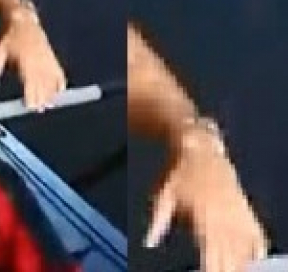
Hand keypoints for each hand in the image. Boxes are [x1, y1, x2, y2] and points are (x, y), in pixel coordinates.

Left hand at [0, 3, 66, 108]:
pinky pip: (59, 72)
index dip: (31, 95)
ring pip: (51, 80)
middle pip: (42, 84)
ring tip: (48, 105)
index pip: (30, 82)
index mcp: (25, 60)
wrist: (23, 21)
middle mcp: (38, 61)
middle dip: (41, 98)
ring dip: (51, 93)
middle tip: (39, 110)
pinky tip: (60, 92)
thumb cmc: (9, 36)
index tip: (30, 106)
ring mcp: (47, 59)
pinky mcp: (52, 57)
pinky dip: (60, 82)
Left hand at [145, 126, 267, 271]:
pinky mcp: (244, 208)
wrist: (199, 147)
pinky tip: (255, 258)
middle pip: (230, 254)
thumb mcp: (163, 195)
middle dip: (227, 269)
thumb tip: (149, 241)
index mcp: (203, 216)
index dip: (211, 268)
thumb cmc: (178, 172)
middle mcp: (224, 217)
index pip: (211, 252)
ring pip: (245, 247)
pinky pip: (256, 234)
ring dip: (241, 262)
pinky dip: (257, 248)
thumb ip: (158, 221)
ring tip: (236, 271)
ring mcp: (237, 214)